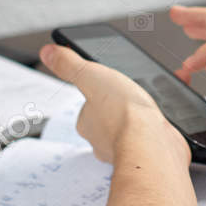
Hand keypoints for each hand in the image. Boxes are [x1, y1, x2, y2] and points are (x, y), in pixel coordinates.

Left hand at [38, 43, 189, 168]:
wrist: (153, 143)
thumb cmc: (123, 114)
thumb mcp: (91, 76)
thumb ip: (70, 65)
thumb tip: (48, 53)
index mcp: (86, 123)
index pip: (88, 106)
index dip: (100, 94)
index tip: (111, 86)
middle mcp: (102, 141)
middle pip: (109, 119)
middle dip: (120, 108)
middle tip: (131, 96)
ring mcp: (125, 149)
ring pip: (129, 131)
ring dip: (137, 120)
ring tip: (146, 108)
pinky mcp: (147, 153)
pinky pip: (148, 140)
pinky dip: (153, 131)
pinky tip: (158, 123)